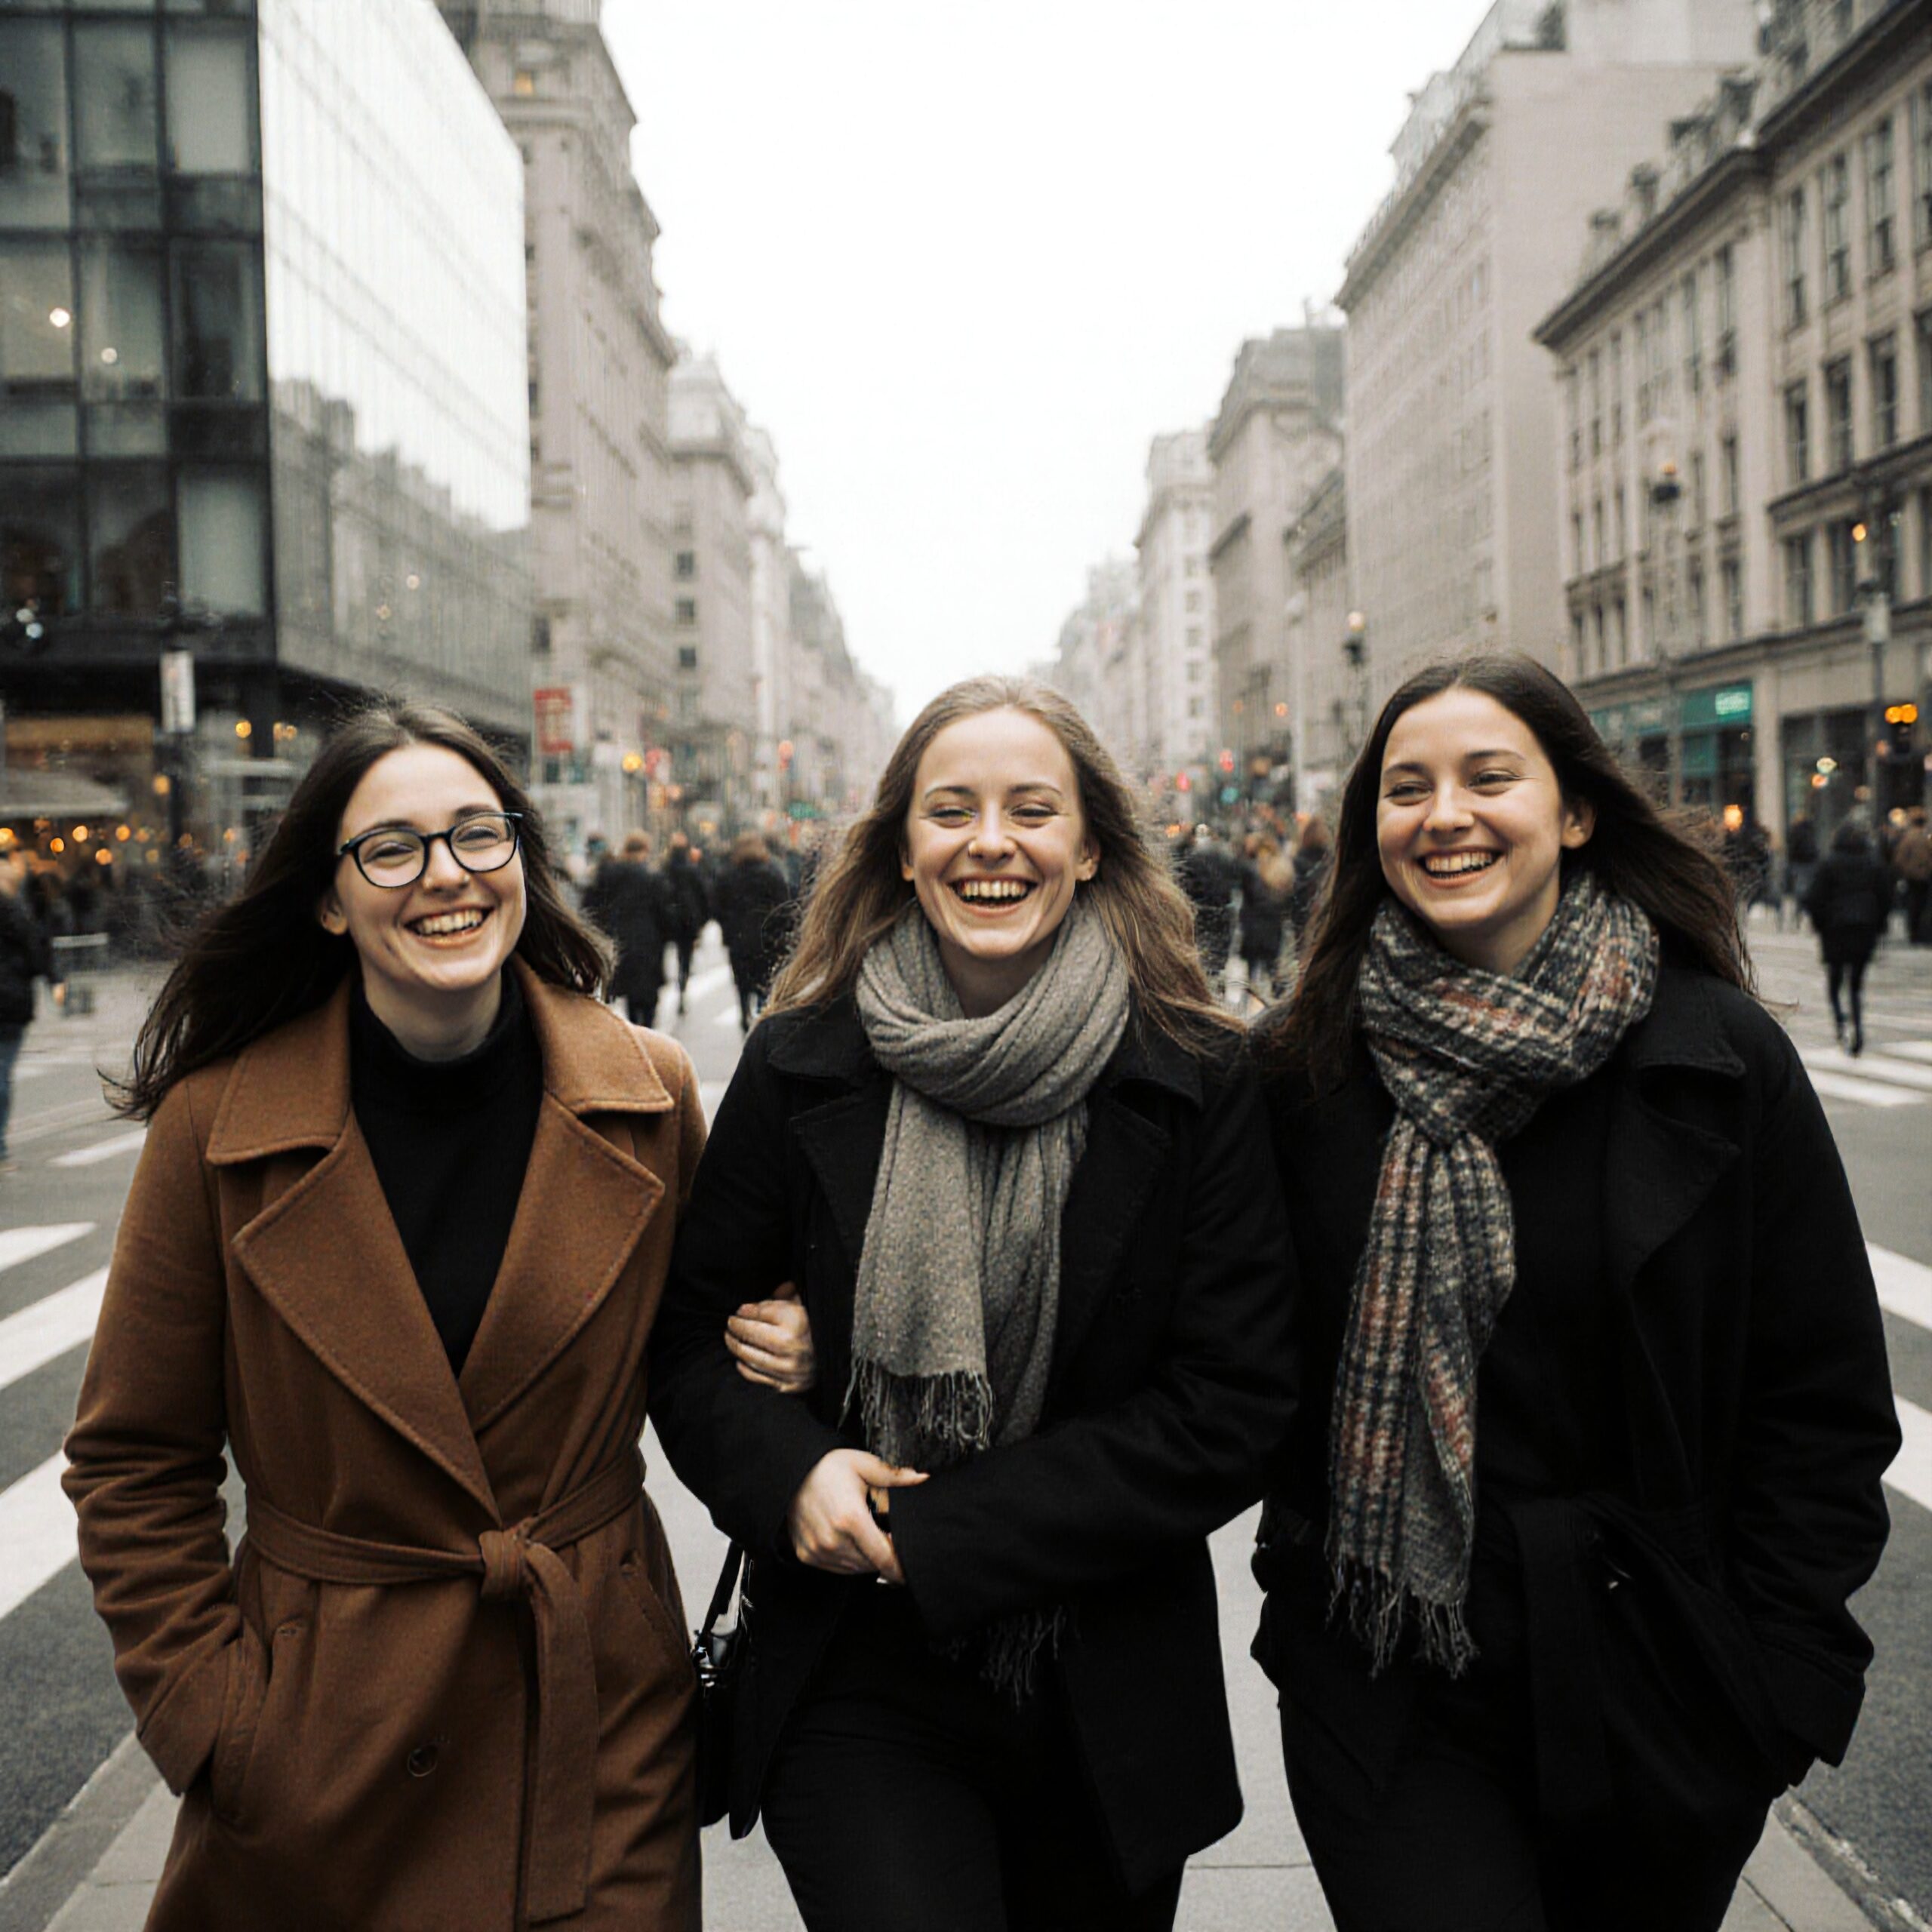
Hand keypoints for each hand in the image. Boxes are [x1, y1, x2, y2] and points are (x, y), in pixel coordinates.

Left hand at [726, 1281, 816, 1392]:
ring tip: (730, 1340)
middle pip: (750, 1336)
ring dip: (736, 1348)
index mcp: (796, 1321)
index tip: (736, 1313)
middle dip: (734, 1330)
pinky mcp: (791, 1385)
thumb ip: (775, 1299)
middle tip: (729, 1326)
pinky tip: (740, 1361)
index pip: (757, 1315)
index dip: (741, 1314)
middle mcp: (792, 1346)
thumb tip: (743, 1309)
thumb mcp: (801, 1302)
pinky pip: (759, 1378)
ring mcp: (790, 1368)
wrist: (843, 1351)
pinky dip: (746, 1369)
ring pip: (751, 1358)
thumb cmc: (816, 1323)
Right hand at [785, 1450, 926, 1583]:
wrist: (789, 1472)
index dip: (902, 1566)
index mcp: (851, 1519)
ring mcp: (817, 1550)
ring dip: (868, 1557)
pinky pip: (839, 1567)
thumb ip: (895, 1475)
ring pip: (857, 1568)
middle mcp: (832, 1540)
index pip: (885, 1558)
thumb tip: (924, 1478)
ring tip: (866, 1531)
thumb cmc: (827, 1467)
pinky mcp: (807, 1555)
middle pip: (873, 1564)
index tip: (911, 1563)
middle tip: (885, 1533)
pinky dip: (849, 1558)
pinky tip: (850, 1538)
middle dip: (885, 1554)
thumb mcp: (863, 1464)